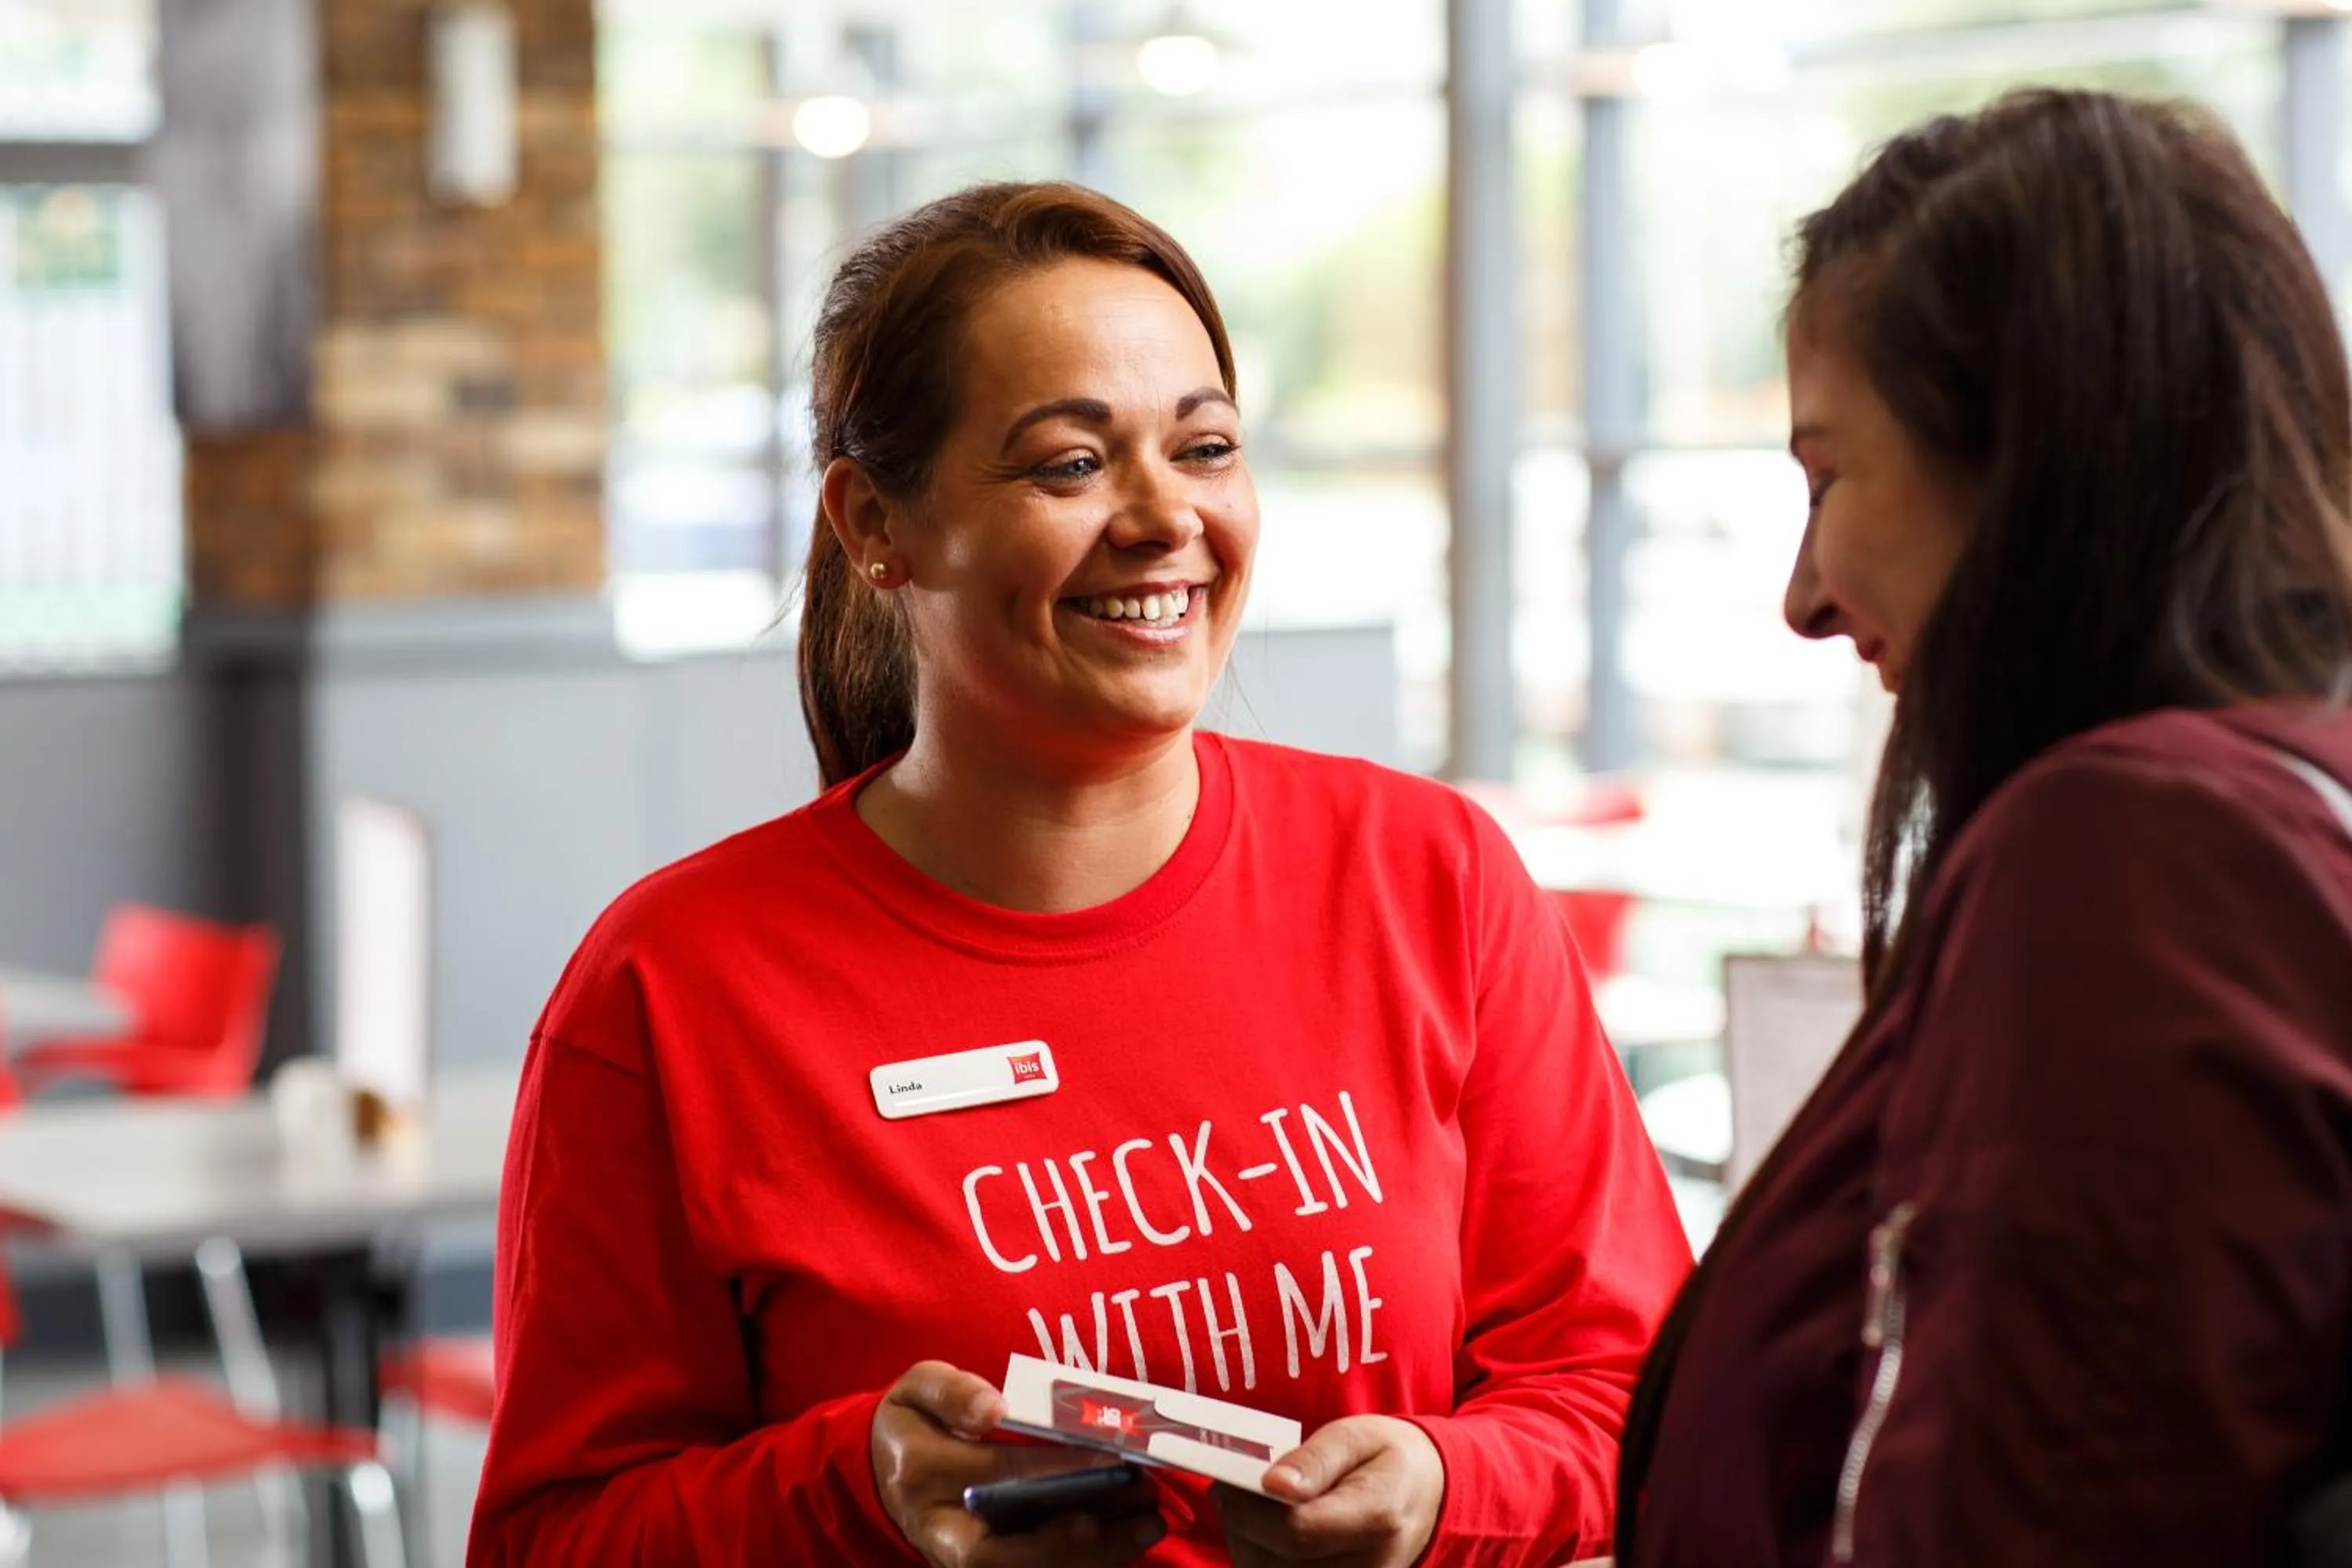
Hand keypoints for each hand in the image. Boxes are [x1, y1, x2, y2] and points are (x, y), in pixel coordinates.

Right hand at [869, 1360, 1166, 1567]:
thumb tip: (993, 1409)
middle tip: (1142, 1513)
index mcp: (923, 1474)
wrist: (889, 1470)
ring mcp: (964, 1557)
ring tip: (1149, 1527)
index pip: (995, 1475)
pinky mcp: (992, 1564)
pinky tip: (1131, 1540)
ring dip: (1095, 1556)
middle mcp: (943, 1529)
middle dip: (1079, 1539)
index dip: (1052, 1470)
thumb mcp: (919, 1389)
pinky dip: (1087, 1562)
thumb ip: (953, 1393)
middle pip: (1009, 1554)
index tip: (1109, 1459)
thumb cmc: (914, 1421)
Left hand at [1214, 1415, 1444, 1567]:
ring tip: (1248, 1512)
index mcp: (1377, 1518)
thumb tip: (1270, 1484)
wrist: (1429, 1496)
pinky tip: (1263, 1537)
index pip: (1296, 1531)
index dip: (1248, 1511)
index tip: (1228, 1482)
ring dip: (1246, 1548)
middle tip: (1231, 1492)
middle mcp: (1370, 1567)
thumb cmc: (1388, 1458)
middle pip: (1276, 1565)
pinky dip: (1263, 1563)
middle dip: (1239, 1528)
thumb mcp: (1356, 1436)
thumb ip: (1314, 1459)